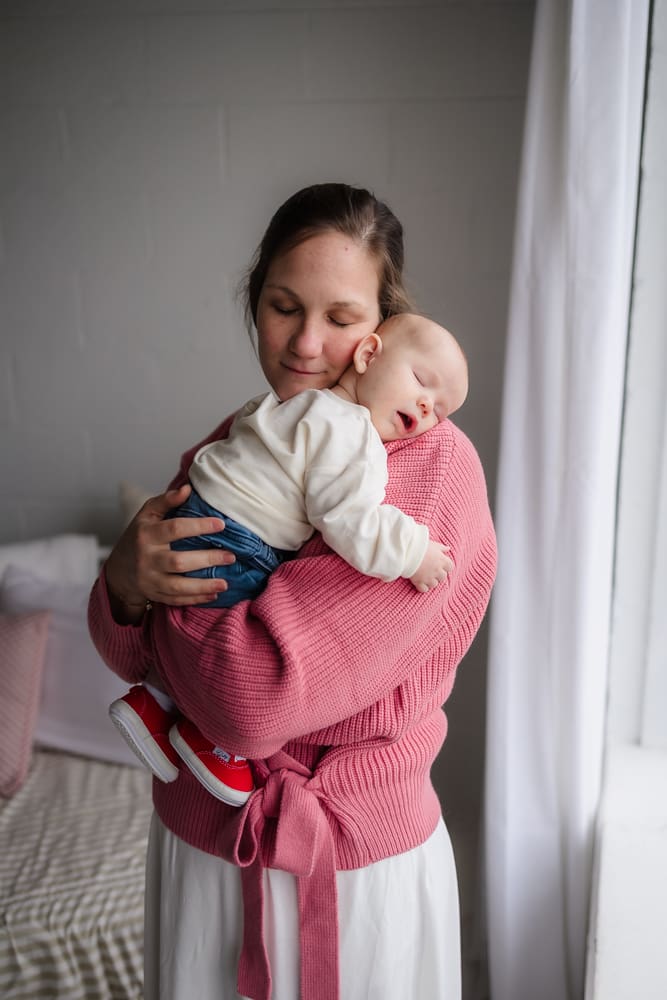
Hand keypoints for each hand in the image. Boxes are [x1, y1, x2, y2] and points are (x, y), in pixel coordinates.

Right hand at [104, 484, 235, 620]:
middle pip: (178, 561)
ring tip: (225, 583)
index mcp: (146, 534)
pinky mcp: (154, 594)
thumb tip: (187, 489)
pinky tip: (213, 594)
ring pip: (178, 586)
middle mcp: (147, 558)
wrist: (118, 570)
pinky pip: (176, 600)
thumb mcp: (147, 515)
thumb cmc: (139, 536)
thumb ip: (166, 501)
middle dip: (207, 559)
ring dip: (203, 586)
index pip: (174, 529)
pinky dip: (195, 599)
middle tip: (230, 556)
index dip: (198, 526)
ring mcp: (150, 580)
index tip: (221, 524)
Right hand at [409, 541, 452, 592]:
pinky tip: (419, 582)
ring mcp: (429, 578)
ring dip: (430, 581)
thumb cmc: (421, 546)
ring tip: (424, 575)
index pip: (450, 567)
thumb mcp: (433, 544)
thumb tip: (448, 549)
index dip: (445, 566)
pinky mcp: (419, 582)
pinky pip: (424, 589)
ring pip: (434, 584)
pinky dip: (422, 587)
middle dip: (438, 574)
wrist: (407, 551)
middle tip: (431, 570)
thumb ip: (442, 548)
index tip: (440, 564)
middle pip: (443, 577)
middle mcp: (437, 570)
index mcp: (442, 560)